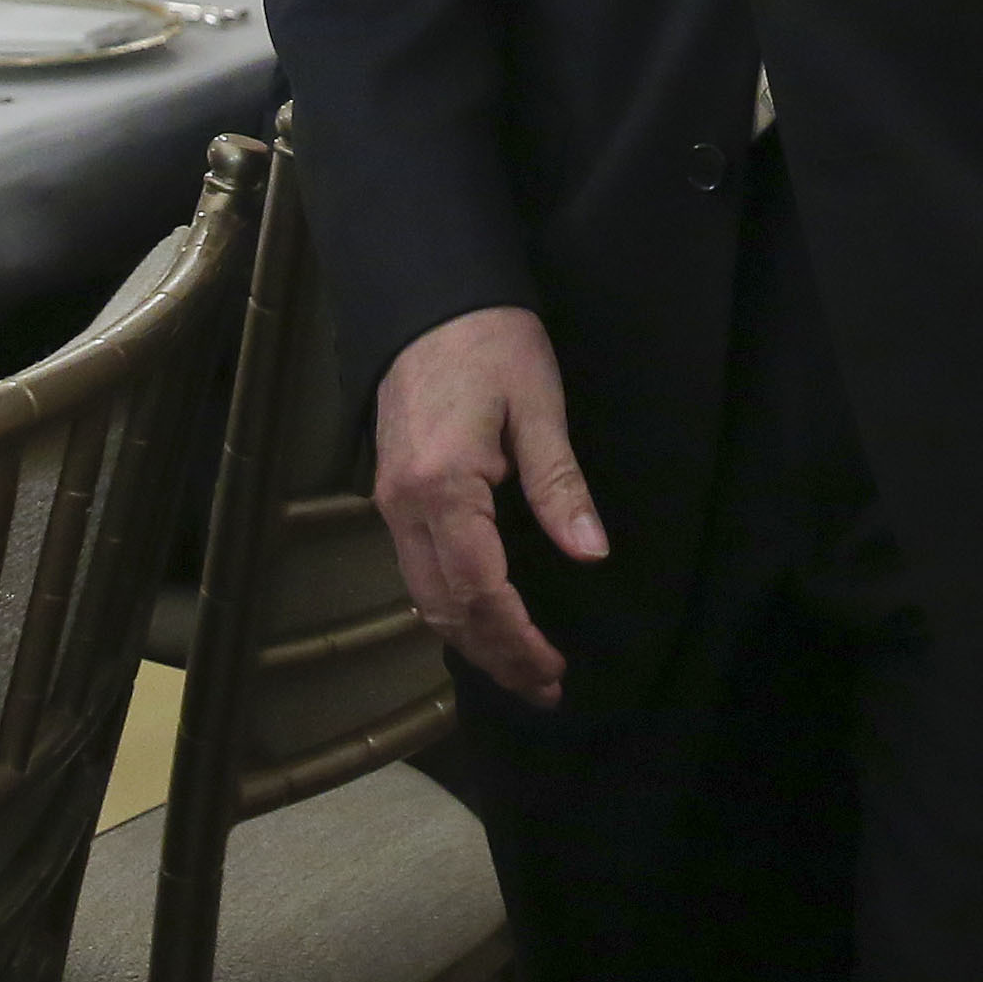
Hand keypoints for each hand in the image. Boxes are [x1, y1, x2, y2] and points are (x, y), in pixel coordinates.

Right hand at [374, 304, 606, 709]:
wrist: (427, 295)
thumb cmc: (491, 340)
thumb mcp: (539, 403)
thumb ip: (559, 482)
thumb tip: (592, 553)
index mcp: (442, 486)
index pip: (480, 588)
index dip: (517, 637)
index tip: (555, 668)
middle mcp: (404, 506)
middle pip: (445, 607)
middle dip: (495, 655)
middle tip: (545, 686)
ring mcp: (390, 502)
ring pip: (424, 596)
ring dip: (471, 639)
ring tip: (521, 667)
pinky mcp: (391, 493)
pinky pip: (417, 571)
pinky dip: (451, 607)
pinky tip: (484, 619)